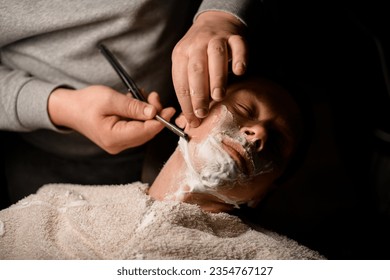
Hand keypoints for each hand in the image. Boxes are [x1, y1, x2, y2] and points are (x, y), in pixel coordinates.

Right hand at [48, 85, 175, 153]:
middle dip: (155, 114)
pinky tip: (137, 103)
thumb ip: (133, 106)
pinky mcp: (119, 138)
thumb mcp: (110, 99)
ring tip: (145, 96)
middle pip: (146, 132)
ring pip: (143, 130)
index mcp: (114, 138)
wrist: (69, 109)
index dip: (160, 120)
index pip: (145, 132)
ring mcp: (119, 143)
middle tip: (155, 97)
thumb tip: (153, 112)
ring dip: (148, 113)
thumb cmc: (86, 102)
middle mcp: (118, 145)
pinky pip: (136, 128)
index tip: (170, 108)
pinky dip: (140, 116)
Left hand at [172, 11, 247, 126]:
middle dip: (198, 94)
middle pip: (196, 70)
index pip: (181, 82)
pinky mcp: (234, 36)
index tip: (193, 120)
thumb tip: (191, 118)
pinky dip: (240, 58)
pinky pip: (238, 45)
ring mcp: (216, 39)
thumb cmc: (199, 53)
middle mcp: (197, 45)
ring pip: (215, 56)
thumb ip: (189, 87)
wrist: (214, 22)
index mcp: (181, 54)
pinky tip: (239, 71)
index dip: (186, 104)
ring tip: (219, 96)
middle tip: (203, 113)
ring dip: (217, 77)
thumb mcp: (187, 65)